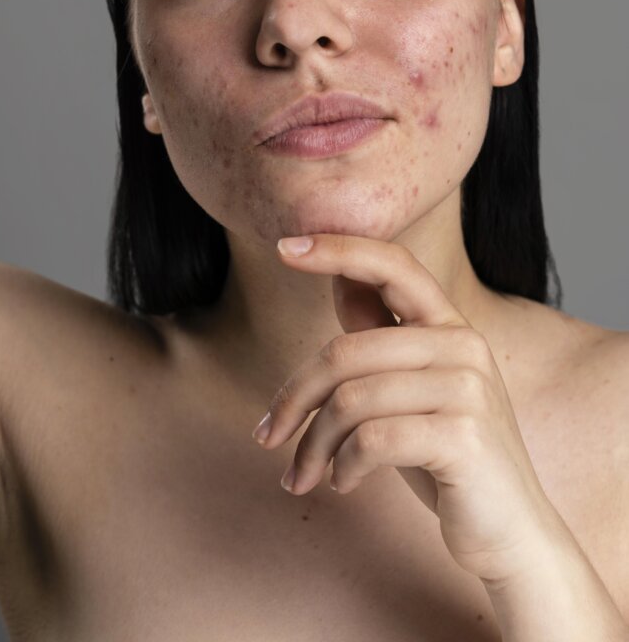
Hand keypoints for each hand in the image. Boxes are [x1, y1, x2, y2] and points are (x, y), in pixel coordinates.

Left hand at [253, 233, 556, 585]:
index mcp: (449, 325)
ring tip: (303, 475)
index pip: (392, 265)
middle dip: (293, 398)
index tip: (285, 247)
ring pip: (351, 400)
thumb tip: (339, 278)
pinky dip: (343, 466)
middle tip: (266, 437)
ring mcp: (468, 388)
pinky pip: (372, 439)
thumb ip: (383, 339)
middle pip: (345, 351)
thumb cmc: (448, 459)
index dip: (337, 249)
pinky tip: (342, 483)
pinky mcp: (464, 437)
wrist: (513, 532)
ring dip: (313, 445)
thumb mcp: (411, 391)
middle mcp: (464, 344)